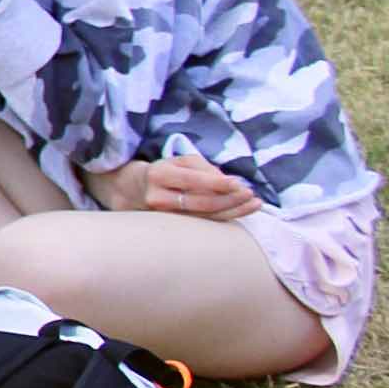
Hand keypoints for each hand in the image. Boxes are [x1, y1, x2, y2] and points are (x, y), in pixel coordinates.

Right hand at [97, 152, 261, 220]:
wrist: (133, 191)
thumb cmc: (164, 171)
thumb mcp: (179, 161)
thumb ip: (204, 168)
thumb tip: (228, 182)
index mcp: (159, 175)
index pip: (192, 181)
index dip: (217, 183)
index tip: (239, 183)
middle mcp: (158, 197)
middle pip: (200, 202)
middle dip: (230, 199)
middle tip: (251, 194)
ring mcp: (164, 216)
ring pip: (204, 216)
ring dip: (233, 210)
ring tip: (255, 203)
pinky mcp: (172, 226)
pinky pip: (203, 223)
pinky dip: (225, 216)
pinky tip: (242, 210)